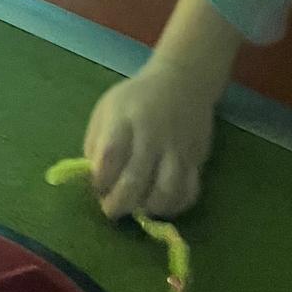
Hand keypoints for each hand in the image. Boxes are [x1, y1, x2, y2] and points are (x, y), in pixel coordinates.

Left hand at [84, 58, 218, 220]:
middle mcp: (152, 135)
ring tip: (139, 206)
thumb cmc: (136, 98)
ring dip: (149, 207)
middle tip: (112, 210)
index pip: (109, 157)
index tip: (97, 187)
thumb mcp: (107, 109)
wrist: (182, 81)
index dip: (100, 180)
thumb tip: (95, 181)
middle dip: (119, 204)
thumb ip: (97, 143)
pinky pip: (189, 191)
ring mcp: (177, 148)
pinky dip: (175, 205)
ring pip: (167, 191)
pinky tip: (162, 203)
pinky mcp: (197, 157)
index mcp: (125, 120)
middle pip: (135, 180)